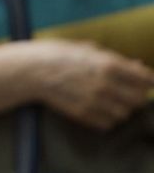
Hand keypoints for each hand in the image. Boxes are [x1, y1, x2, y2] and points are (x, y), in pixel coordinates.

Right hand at [27, 40, 153, 130]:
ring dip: (122, 108)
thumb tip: (139, 67)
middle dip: (136, 96)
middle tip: (128, 91)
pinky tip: (100, 109)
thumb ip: (115, 59)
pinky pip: (108, 123)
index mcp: (109, 64)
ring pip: (125, 113)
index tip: (145, 82)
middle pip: (139, 99)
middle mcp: (105, 84)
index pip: (145, 79)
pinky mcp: (82, 114)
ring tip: (112, 101)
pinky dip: (108, 118)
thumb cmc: (58, 55)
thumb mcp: (88, 49)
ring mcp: (93, 101)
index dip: (148, 81)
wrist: (29, 70)